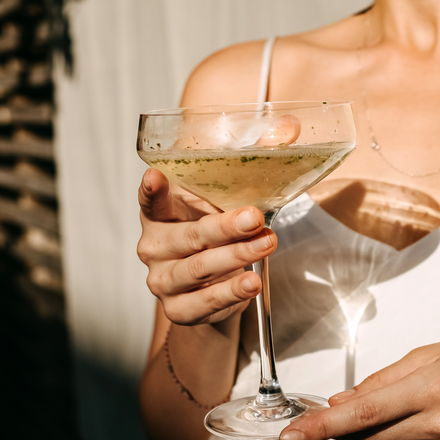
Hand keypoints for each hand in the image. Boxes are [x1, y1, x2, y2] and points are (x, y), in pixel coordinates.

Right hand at [136, 168, 275, 325]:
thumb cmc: (217, 236)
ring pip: (199, 268)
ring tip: (266, 245)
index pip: (151, 201)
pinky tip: (251, 281)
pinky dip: (230, 291)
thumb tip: (288, 129)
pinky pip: (205, 301)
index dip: (152, 190)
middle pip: (188, 236)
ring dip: (236, 256)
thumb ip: (253, 166)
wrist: (216, 289)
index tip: (156, 176)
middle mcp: (155, 247)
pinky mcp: (178, 309)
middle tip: (254, 218)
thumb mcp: (228, 202)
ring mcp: (163, 280)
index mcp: (160, 215)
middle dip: (224, 227)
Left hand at [278, 337, 439, 439]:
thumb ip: (382, 379)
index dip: (321, 425)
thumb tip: (339, 402)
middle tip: (333, 412)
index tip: (288, 436)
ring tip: (361, 425)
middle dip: (341, 426)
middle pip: (368, 436)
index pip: (364, 412)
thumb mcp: (431, 353)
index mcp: (433, 386)